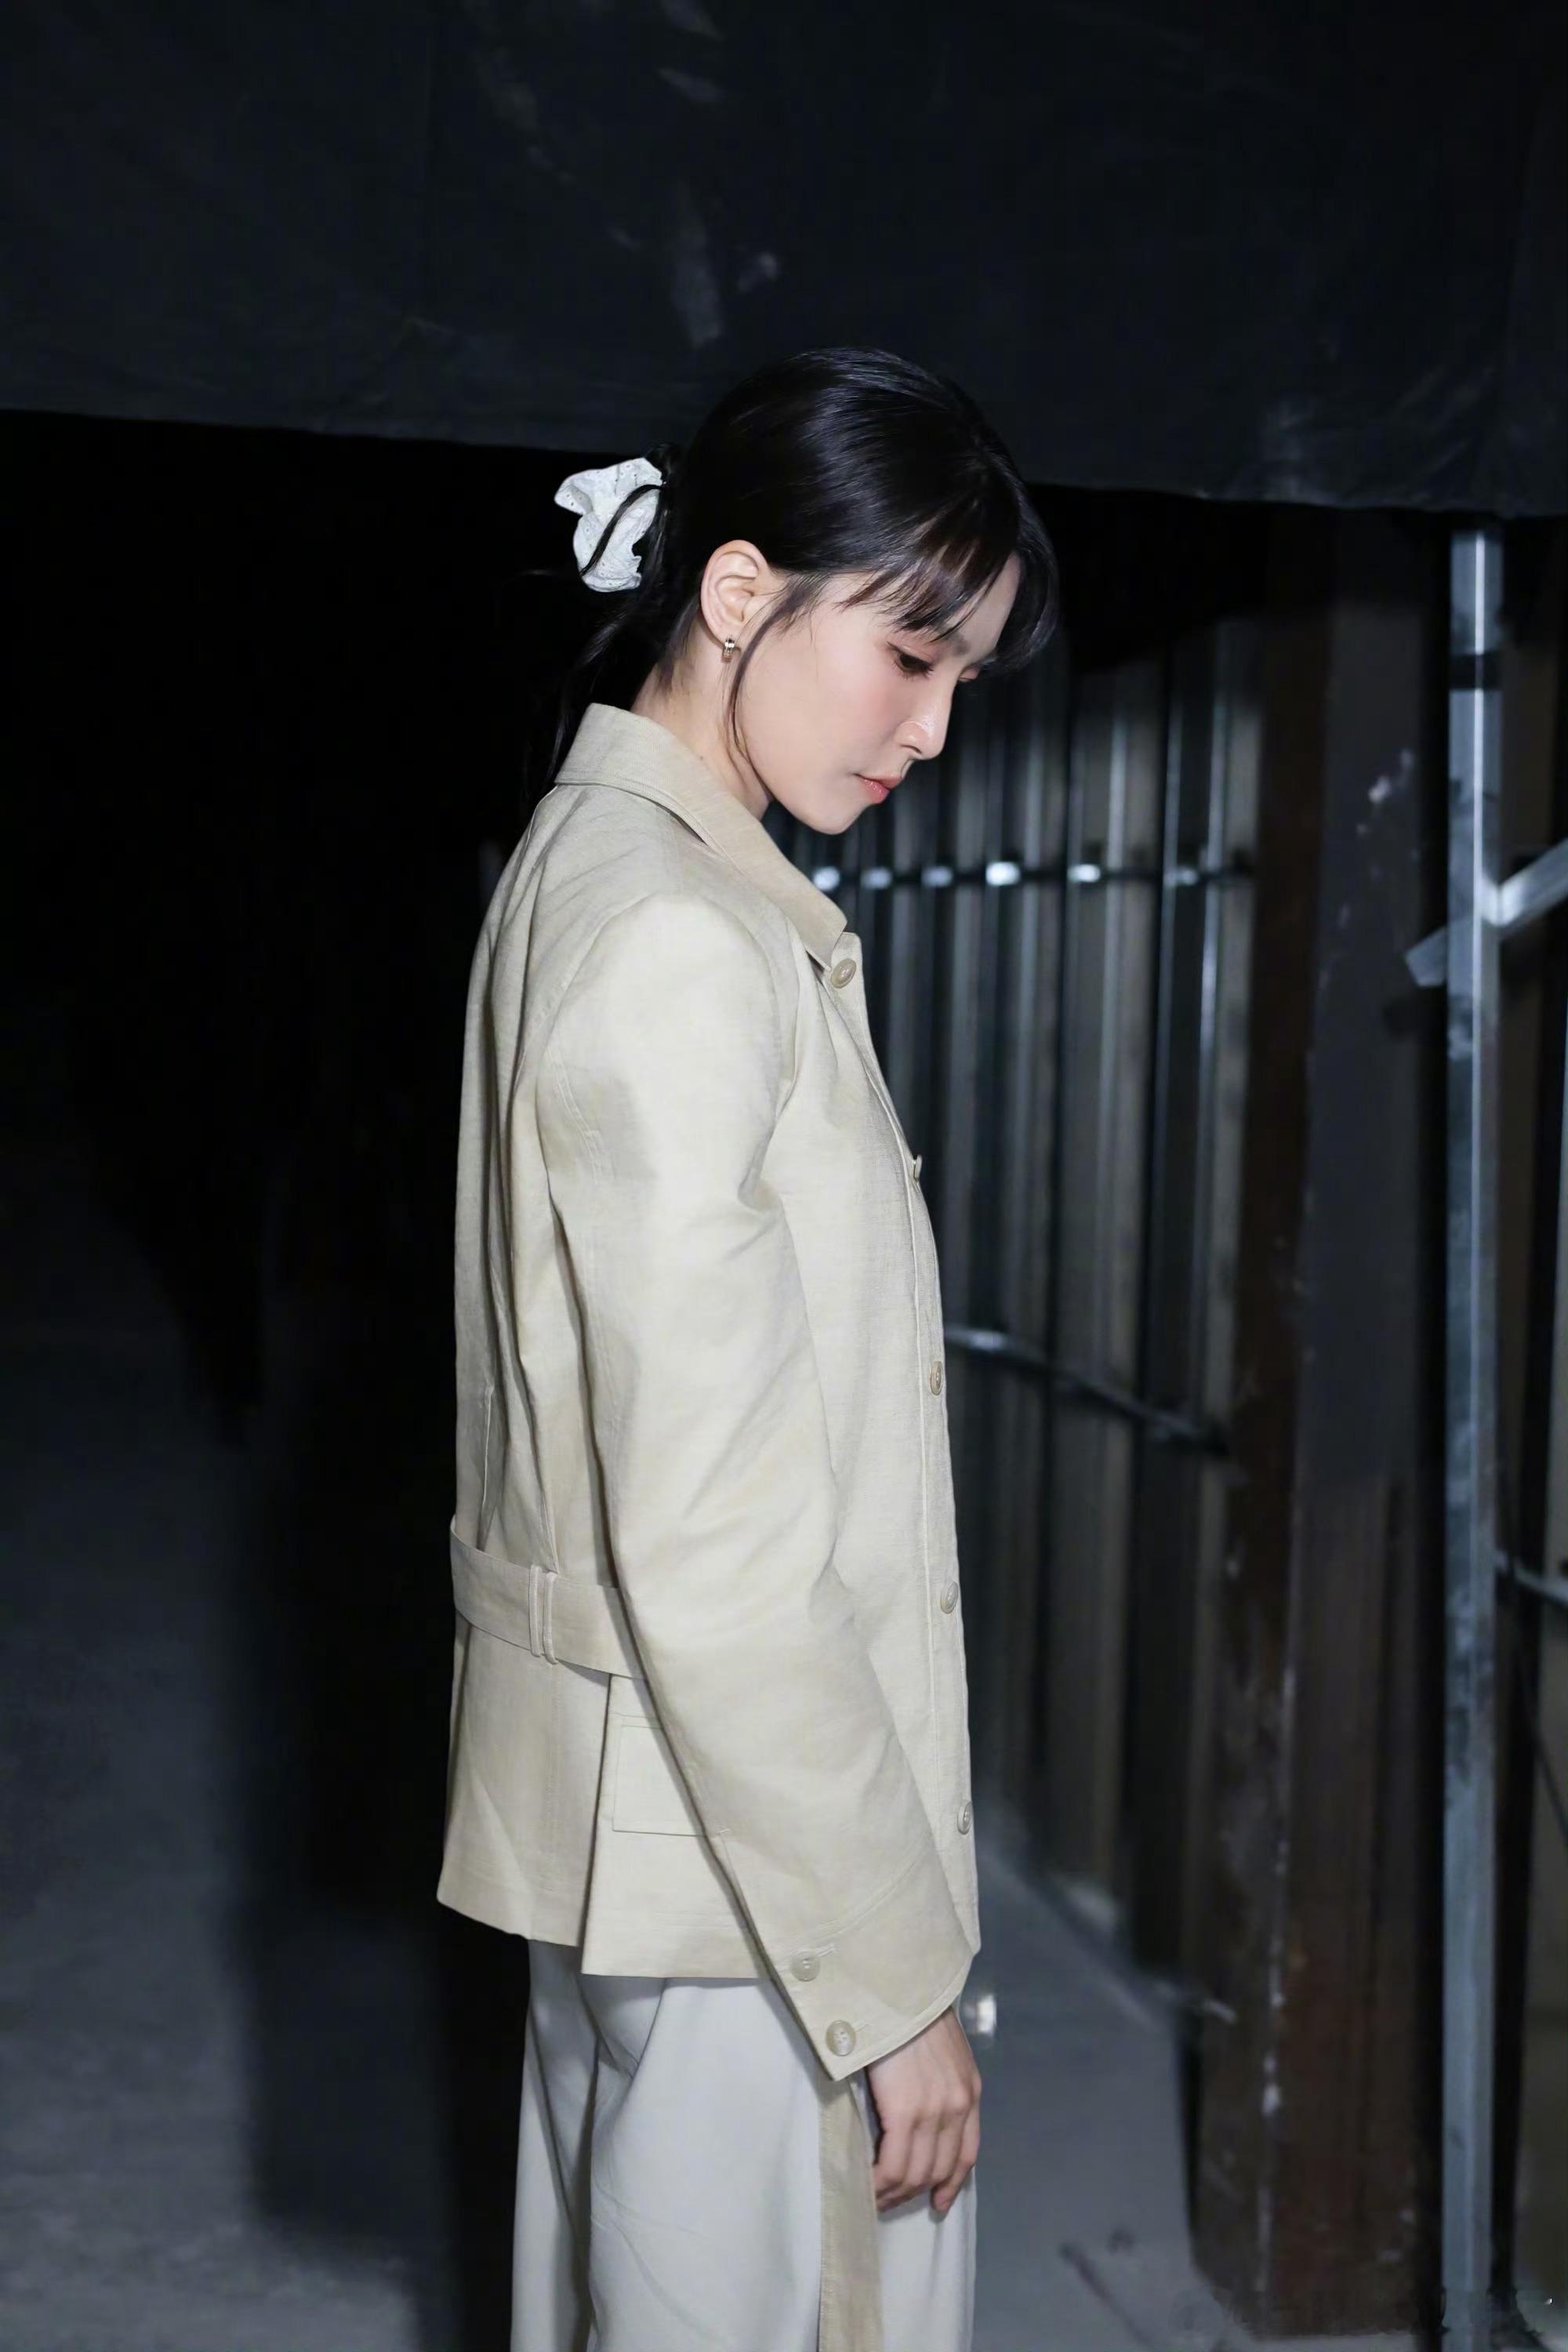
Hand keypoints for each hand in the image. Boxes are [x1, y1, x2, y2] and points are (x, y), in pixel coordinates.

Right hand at [865, 2005, 980, 2215]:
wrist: (898, 1986)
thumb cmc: (910, 2009)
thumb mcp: (942, 2048)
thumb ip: (940, 2080)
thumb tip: (920, 2107)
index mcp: (970, 2091)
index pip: (967, 2154)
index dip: (951, 2183)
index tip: (938, 2202)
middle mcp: (959, 2107)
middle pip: (940, 2170)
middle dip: (915, 2193)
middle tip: (889, 2202)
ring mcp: (934, 2111)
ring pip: (916, 2174)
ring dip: (894, 2193)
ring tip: (874, 2199)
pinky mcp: (906, 2111)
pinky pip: (894, 2165)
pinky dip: (880, 2183)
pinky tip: (867, 2187)